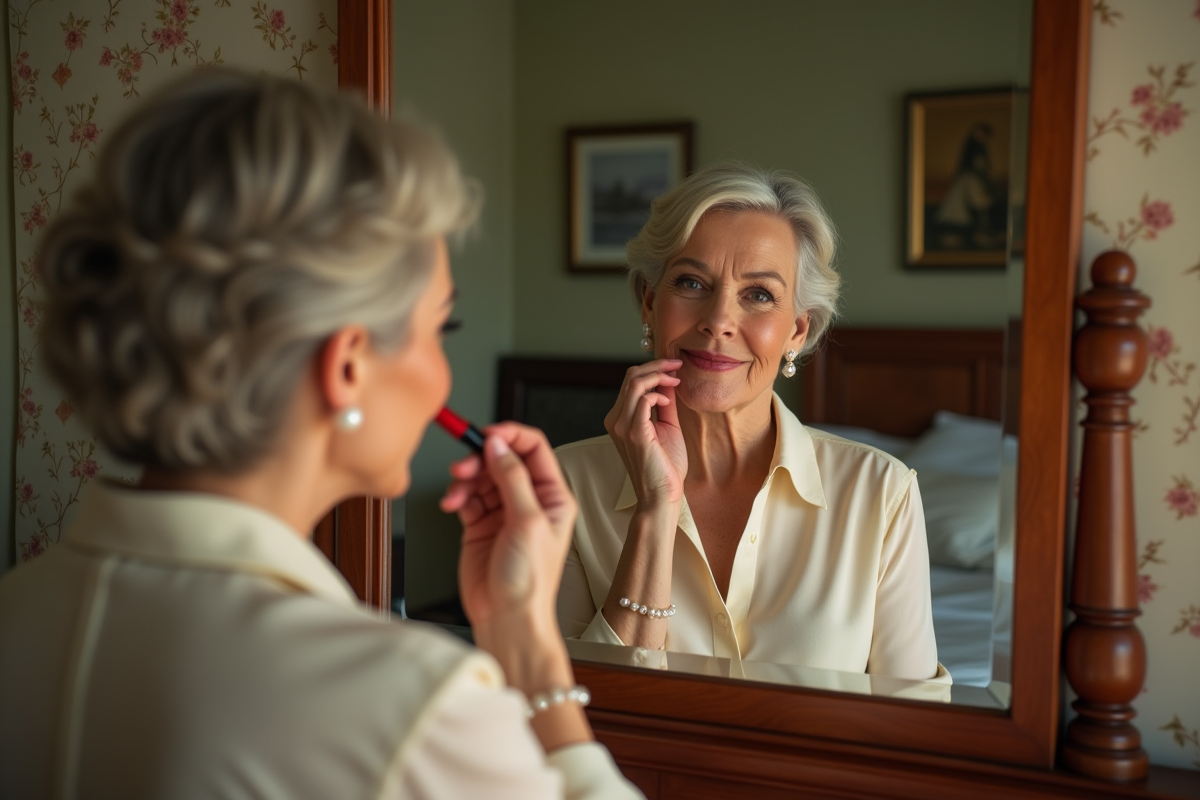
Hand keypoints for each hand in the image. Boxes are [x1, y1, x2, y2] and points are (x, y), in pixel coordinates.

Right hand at [440, 423, 576, 633]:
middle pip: (503, 459)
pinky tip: (453, 504)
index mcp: (553, 496)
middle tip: (463, 466)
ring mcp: (504, 512)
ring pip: (481, 476)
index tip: (487, 436)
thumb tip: (499, 445)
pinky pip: (467, 496)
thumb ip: (512, 478)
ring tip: (456, 491)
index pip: (534, 449)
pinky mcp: (480, 524)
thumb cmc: (530, 581)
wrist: (507, 618)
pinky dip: (457, 495)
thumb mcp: (527, 521)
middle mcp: (529, 501)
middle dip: (481, 458)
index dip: (510, 436)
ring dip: (465, 478)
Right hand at [604, 359, 687, 508]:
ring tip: (677, 378)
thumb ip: (665, 403)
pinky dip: (658, 393)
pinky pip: (642, 399)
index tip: (676, 366)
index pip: (631, 381)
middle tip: (678, 364)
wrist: (662, 495)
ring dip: (659, 374)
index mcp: (620, 418)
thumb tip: (669, 379)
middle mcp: (615, 420)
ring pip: (635, 383)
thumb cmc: (665, 465)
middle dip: (657, 365)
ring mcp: (622, 426)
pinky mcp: (635, 433)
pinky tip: (669, 402)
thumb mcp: (667, 426)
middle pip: (631, 376)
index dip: (653, 368)